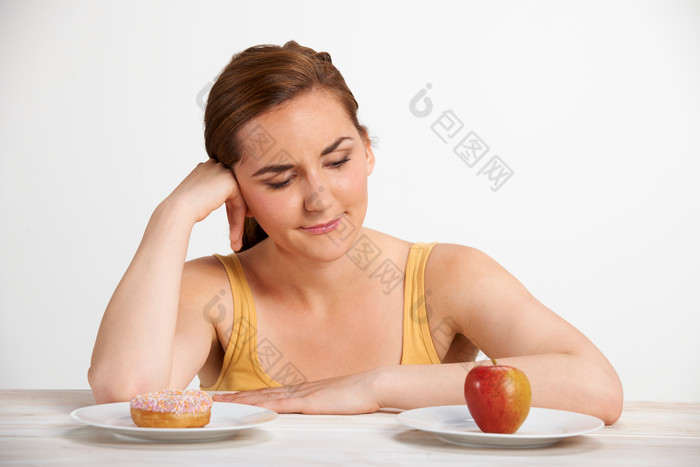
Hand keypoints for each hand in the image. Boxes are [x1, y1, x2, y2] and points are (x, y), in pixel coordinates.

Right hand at [165, 158, 246, 250]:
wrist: (177, 210)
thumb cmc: (181, 211)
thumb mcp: (198, 200)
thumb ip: (210, 196)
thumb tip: (219, 199)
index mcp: (205, 168)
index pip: (224, 191)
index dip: (230, 210)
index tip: (233, 228)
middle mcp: (215, 165)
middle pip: (233, 196)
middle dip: (236, 218)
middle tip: (235, 239)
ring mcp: (222, 171)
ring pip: (238, 201)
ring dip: (237, 224)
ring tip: (235, 244)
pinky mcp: (230, 181)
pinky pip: (240, 204)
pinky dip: (238, 221)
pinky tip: (234, 237)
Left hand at [212, 370, 382, 413]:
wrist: (372, 384)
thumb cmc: (358, 394)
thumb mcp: (334, 401)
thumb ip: (320, 405)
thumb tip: (312, 410)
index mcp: (302, 390)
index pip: (268, 393)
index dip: (247, 396)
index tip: (229, 398)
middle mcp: (297, 390)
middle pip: (259, 394)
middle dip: (235, 398)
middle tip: (212, 399)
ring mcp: (301, 395)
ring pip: (263, 398)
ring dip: (240, 401)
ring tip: (219, 403)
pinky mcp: (307, 402)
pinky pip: (278, 405)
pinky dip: (260, 406)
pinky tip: (248, 409)